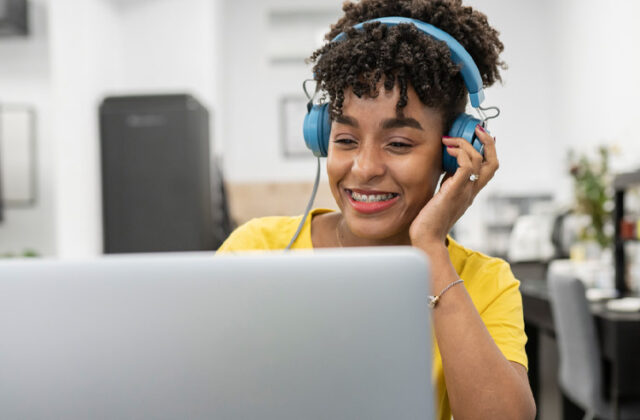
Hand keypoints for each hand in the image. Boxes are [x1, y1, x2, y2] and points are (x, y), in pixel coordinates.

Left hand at [409, 125, 497, 248]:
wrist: (427, 238)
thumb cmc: (430, 220)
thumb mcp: (443, 194)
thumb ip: (449, 180)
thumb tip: (447, 163)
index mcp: (470, 191)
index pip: (488, 168)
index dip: (488, 149)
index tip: (478, 135)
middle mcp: (472, 191)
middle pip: (493, 163)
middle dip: (488, 142)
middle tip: (476, 129)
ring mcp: (466, 192)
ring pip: (479, 160)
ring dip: (466, 144)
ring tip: (450, 139)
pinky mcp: (455, 191)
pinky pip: (467, 167)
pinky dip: (460, 153)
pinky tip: (448, 150)